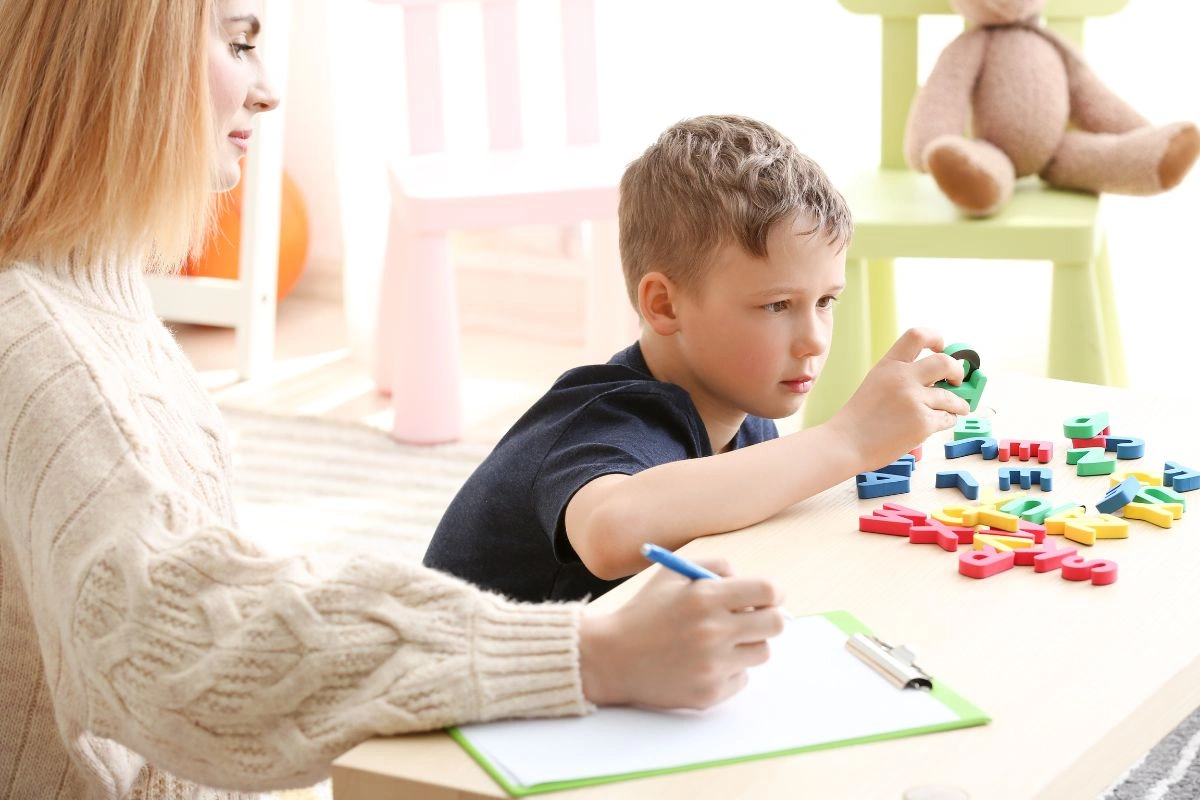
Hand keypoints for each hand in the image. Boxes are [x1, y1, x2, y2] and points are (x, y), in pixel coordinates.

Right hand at [578, 558, 784, 709]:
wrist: (610, 658)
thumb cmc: (644, 613)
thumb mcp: (670, 574)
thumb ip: (714, 566)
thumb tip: (748, 579)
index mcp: (704, 597)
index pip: (768, 592)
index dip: (772, 593)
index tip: (766, 598)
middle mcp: (713, 631)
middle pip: (775, 625)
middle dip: (768, 618)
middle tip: (753, 619)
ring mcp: (712, 666)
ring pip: (761, 652)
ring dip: (747, 645)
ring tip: (719, 642)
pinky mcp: (710, 693)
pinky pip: (742, 678)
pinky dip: (729, 670)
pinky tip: (702, 664)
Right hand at [829, 327, 970, 468]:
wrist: (846, 444)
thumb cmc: (859, 420)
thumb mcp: (876, 384)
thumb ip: (902, 377)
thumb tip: (937, 380)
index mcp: (889, 365)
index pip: (917, 335)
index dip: (936, 337)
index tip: (942, 347)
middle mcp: (903, 378)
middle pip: (945, 362)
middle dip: (958, 371)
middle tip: (957, 380)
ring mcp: (914, 400)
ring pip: (952, 398)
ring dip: (959, 404)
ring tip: (957, 409)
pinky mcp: (922, 422)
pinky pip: (947, 419)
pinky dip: (947, 422)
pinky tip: (937, 425)